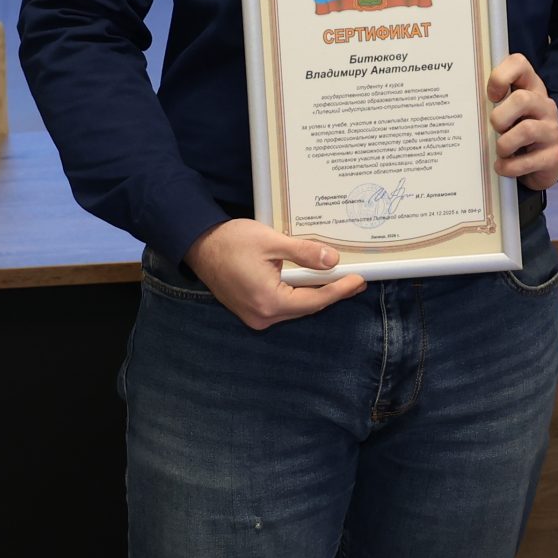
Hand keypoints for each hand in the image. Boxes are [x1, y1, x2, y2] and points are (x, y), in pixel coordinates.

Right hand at [184, 219, 367, 330]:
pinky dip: (298, 293)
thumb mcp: (271, 241)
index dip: (339, 290)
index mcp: (268, 302)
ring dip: (315, 293)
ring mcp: (255, 316)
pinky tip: (311, 281)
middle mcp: (263, 316)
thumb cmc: (230, 241)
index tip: (358, 281)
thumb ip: (303, 253)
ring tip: (338, 279)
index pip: (314, 300)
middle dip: (331, 293)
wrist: (198, 245)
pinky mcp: (251, 310)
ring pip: (295, 307)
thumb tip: (333, 260)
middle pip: (307, 307)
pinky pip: (283, 305)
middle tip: (355, 281)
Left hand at [488, 53, 557, 189]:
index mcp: (530, 88)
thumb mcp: (508, 111)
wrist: (544, 162)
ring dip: (504, 144)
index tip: (491, 96)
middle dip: (500, 117)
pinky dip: (508, 166)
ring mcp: (551, 131)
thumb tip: (460, 103)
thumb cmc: (516, 131)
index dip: (500, 76)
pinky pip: (527, 161)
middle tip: (494, 128)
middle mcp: (544, 106)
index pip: (519, 64)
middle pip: (522, 99)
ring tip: (499, 151)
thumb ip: (491, 102)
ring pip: (526, 130)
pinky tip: (502, 166)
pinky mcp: (552, 156)